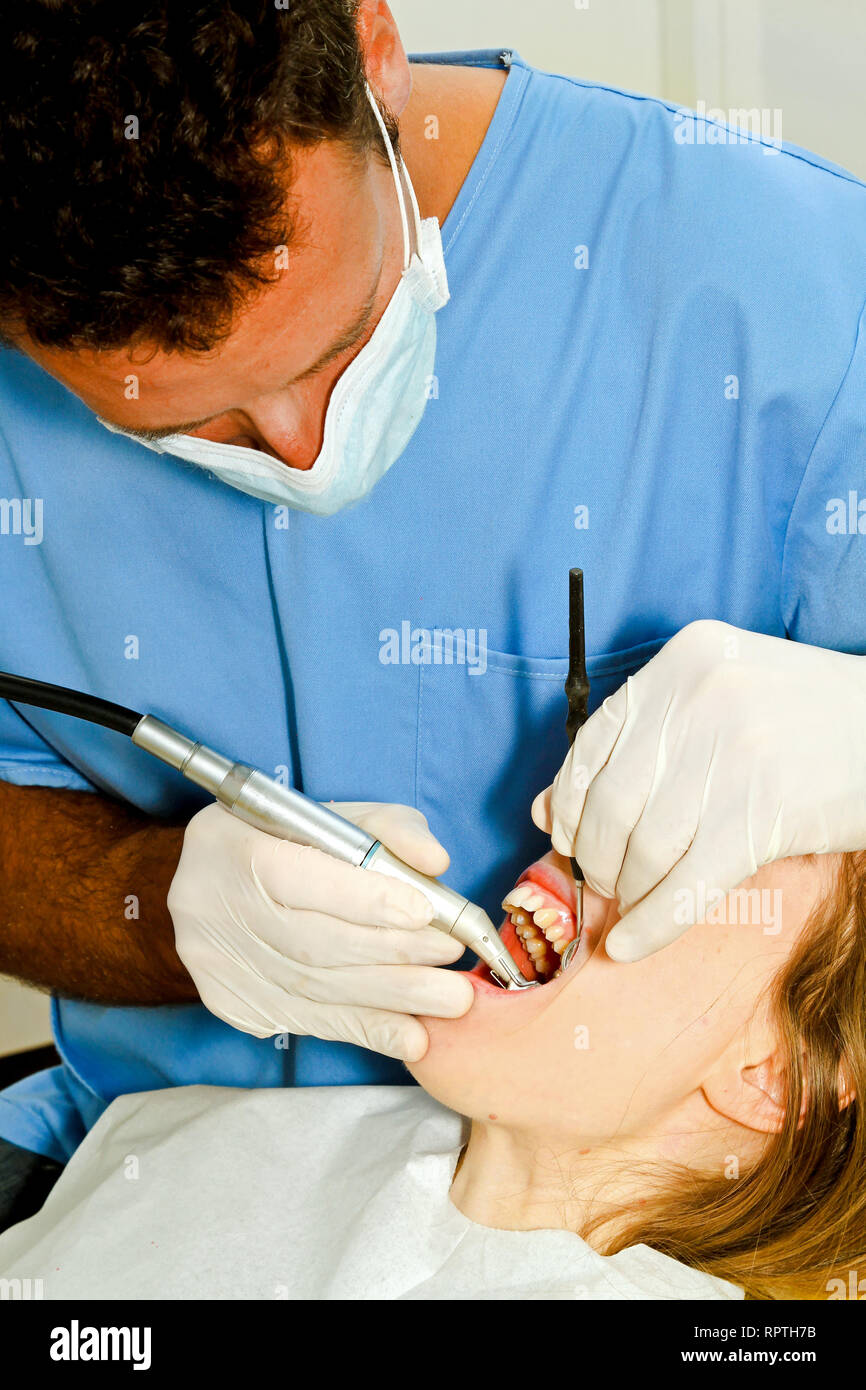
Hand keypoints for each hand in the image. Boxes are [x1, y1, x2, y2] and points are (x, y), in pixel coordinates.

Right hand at [167, 800, 471, 1060]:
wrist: (215, 877)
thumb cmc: (288, 840)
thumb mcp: (334, 816)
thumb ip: (388, 829)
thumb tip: (434, 861)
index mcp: (232, 844)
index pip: (301, 878)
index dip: (365, 900)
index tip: (426, 914)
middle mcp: (210, 905)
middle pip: (312, 942)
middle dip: (393, 955)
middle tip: (452, 960)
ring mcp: (215, 961)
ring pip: (314, 989)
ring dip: (390, 1000)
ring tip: (449, 1001)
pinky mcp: (229, 1000)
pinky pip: (305, 1021)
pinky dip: (364, 1029)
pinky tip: (410, 1036)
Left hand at [532, 620, 865, 959]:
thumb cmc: (806, 720)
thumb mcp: (720, 700)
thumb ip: (636, 742)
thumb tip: (547, 811)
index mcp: (685, 660)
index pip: (590, 742)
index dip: (570, 803)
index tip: (570, 836)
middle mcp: (701, 700)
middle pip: (609, 802)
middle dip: (597, 856)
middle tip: (607, 879)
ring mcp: (732, 756)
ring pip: (643, 849)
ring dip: (628, 890)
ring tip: (635, 899)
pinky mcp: (761, 817)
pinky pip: (685, 886)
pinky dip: (651, 925)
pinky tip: (632, 943)